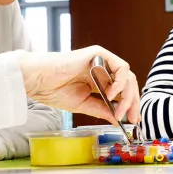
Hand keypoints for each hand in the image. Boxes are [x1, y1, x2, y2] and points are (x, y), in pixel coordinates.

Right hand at [19, 45, 139, 124]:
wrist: (39, 81)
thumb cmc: (54, 90)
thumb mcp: (83, 105)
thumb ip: (102, 110)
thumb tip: (118, 120)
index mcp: (99, 81)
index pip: (122, 91)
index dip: (130, 105)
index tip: (132, 120)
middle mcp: (103, 69)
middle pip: (128, 84)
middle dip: (133, 102)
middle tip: (132, 118)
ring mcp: (102, 60)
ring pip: (127, 76)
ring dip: (127, 96)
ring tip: (119, 110)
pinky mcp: (99, 53)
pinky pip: (121, 67)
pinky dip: (120, 83)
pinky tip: (111, 94)